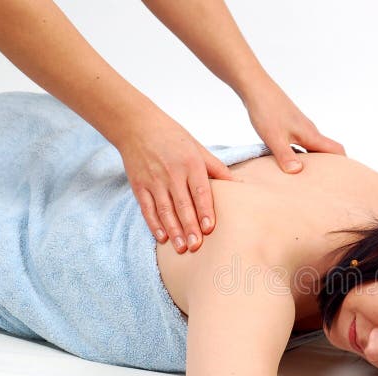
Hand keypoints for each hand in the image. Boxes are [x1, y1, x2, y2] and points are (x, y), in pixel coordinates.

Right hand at [117, 111, 236, 253]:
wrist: (136, 125)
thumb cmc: (172, 137)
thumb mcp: (198, 148)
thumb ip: (217, 168)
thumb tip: (240, 185)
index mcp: (190, 163)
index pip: (200, 191)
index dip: (205, 210)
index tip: (210, 228)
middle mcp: (172, 173)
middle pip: (182, 205)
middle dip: (190, 227)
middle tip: (197, 247)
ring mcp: (154, 181)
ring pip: (165, 210)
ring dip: (174, 230)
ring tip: (182, 248)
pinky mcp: (139, 186)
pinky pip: (147, 208)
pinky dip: (154, 224)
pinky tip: (162, 237)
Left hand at [243, 78, 345, 172]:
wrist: (256, 87)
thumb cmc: (266, 110)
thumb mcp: (274, 137)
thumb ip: (285, 155)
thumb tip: (298, 172)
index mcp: (311, 135)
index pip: (336, 150)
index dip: (344, 165)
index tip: (344, 179)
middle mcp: (309, 132)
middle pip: (328, 151)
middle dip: (330, 167)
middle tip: (326, 184)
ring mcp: (300, 128)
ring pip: (314, 147)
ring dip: (315, 161)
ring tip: (308, 177)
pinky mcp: (291, 126)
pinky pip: (303, 144)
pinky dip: (303, 155)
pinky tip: (291, 162)